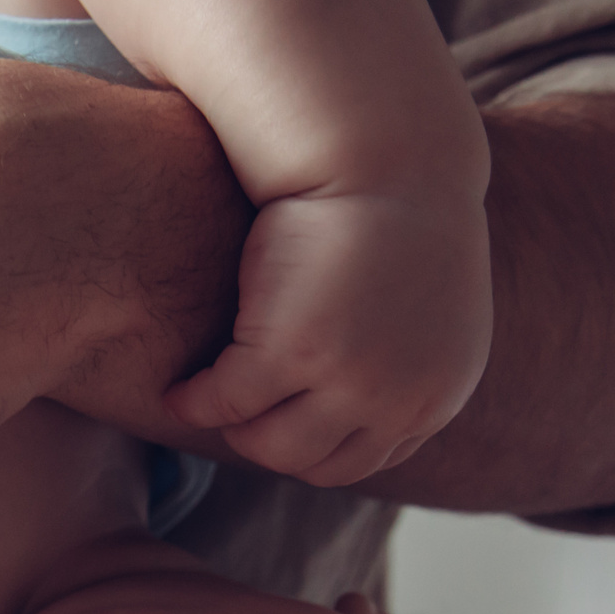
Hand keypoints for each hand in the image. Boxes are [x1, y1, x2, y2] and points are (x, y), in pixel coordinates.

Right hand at [163, 188, 491, 485]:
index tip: (274, 415)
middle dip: (269, 439)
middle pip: (314, 463)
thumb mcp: (420, 307)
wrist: (380, 150)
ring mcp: (352, 379)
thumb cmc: (390, 214)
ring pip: (271, 446)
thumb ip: (399, 360)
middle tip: (233, 408)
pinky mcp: (293, 352)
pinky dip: (193, 402)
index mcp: (438, 391)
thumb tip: (352, 396)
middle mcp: (403, 396)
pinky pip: (225, 404)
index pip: (362, 459)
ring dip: (233, 426)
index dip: (311, 440)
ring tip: (206, 397)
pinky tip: (176, 390)